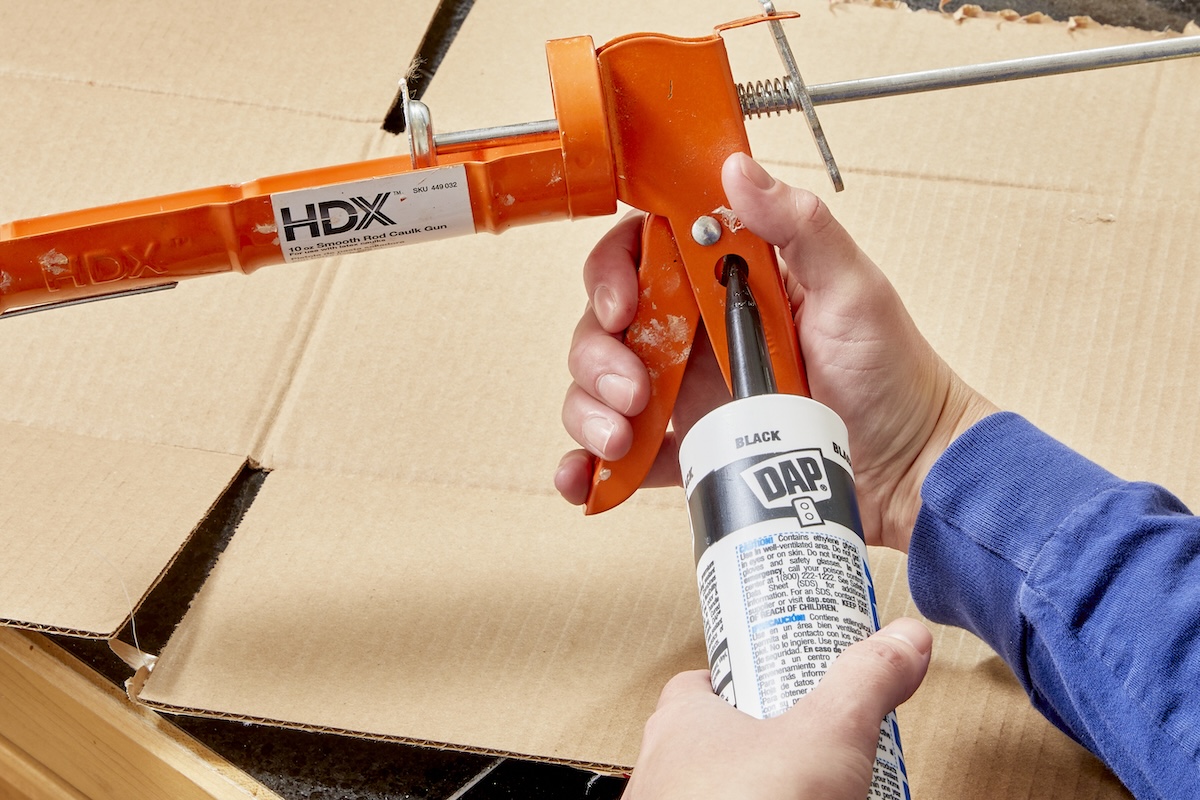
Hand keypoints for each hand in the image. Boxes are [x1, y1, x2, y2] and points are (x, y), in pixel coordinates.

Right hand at [556, 154, 995, 550]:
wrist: (910, 469)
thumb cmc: (893, 373)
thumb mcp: (853, 288)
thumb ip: (799, 226)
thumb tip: (737, 168)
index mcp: (727, 282)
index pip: (643, 254)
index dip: (613, 273)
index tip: (622, 307)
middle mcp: (698, 331)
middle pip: (608, 324)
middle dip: (598, 355)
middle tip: (631, 390)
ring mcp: (689, 392)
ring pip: (602, 387)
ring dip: (590, 409)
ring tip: (621, 438)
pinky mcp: (690, 449)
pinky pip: (625, 454)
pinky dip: (593, 467)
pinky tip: (587, 478)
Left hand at [621, 618, 931, 799]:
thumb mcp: (829, 732)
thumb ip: (866, 681)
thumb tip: (904, 639)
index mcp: (681, 722)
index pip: (699, 684)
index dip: (738, 680)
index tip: (775, 682)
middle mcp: (663, 770)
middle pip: (709, 742)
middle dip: (758, 746)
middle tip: (806, 747)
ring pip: (712, 790)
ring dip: (755, 790)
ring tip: (806, 794)